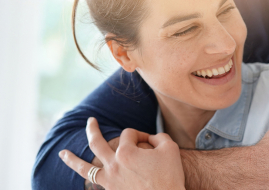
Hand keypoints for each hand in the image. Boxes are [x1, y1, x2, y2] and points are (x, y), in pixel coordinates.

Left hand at [59, 117, 184, 189]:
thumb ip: (158, 136)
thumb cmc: (170, 174)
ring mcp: (110, 180)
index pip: (129, 134)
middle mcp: (113, 164)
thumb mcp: (170, 148)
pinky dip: (86, 179)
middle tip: (90, 120)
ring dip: (72, 159)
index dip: (141, 135)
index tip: (151, 142)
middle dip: (93, 130)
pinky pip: (93, 183)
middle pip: (97, 143)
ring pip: (85, 167)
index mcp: (126, 151)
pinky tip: (82, 176)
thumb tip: (150, 138)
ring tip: (62, 153)